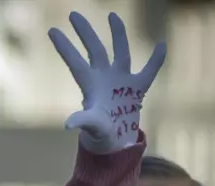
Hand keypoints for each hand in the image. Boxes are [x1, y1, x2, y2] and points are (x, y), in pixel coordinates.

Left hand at [49, 12, 165, 153]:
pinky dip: (157, 60)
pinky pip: (149, 71)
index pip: (75, 62)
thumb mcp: (91, 127)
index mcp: (89, 86)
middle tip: (73, 14)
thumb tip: (68, 124)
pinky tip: (162, 45)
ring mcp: (121, 81)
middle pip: (95, 50)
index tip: (52, 30)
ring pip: (121, 52)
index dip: (65, 47)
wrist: (114, 142)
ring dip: (118, 34)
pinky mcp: (137, 88)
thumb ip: (83, 120)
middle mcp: (104, 78)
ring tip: (112, 16)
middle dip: (85, 33)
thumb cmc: (98, 134)